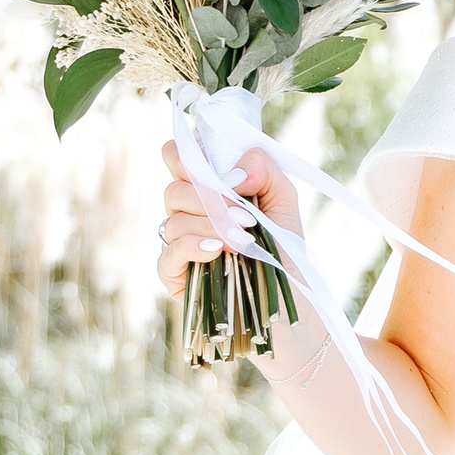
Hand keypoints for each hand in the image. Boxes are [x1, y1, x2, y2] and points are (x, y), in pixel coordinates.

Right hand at [155, 139, 296, 294]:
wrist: (286, 298)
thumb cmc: (283, 249)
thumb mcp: (283, 200)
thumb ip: (263, 170)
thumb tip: (232, 173)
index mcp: (208, 191)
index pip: (177, 159)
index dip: (183, 156)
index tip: (209, 167)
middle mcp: (188, 214)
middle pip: (174, 190)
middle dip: (208, 198)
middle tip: (244, 216)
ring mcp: (178, 243)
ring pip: (173, 221)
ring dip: (211, 226)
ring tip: (242, 240)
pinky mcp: (174, 274)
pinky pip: (168, 253)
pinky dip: (193, 247)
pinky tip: (216, 251)